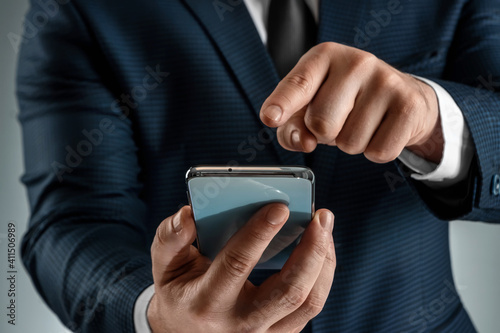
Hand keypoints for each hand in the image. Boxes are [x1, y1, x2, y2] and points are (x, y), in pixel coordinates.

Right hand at [148, 204, 335, 332]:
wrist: (186, 332)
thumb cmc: (179, 291)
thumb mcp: (164, 265)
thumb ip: (170, 237)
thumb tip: (188, 214)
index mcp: (206, 302)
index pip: (237, 265)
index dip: (259, 234)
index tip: (280, 207)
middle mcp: (239, 325)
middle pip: (289, 291)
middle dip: (311, 250)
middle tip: (320, 216)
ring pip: (308, 302)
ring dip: (323, 262)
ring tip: (324, 228)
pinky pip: (310, 307)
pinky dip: (322, 276)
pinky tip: (320, 249)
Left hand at [260, 42, 442, 163]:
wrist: (402, 97)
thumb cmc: (346, 101)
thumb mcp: (311, 106)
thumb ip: (292, 126)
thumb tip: (304, 142)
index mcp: (324, 57)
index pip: (298, 84)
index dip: (282, 104)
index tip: (270, 118)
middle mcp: (356, 62)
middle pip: (320, 124)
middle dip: (324, 134)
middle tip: (340, 119)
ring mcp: (386, 81)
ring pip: (349, 143)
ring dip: (350, 144)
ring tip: (362, 122)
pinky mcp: (408, 105)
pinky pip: (378, 152)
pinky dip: (375, 151)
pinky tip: (380, 130)